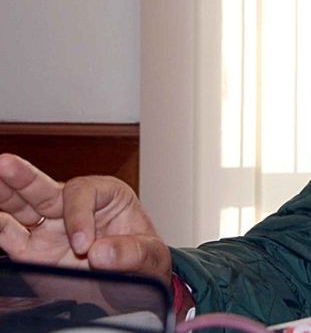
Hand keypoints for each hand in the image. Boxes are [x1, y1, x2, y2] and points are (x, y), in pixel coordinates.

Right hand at [0, 153, 171, 289]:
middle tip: (5, 164)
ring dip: (4, 194)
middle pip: (45, 188)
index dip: (79, 217)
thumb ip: (131, 252)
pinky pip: (10, 238)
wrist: (134, 289)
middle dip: (23, 176)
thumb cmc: (143, 262)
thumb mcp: (152, 257)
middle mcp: (73, 208)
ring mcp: (50, 229)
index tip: (83, 245)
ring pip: (20, 207)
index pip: (83, 194)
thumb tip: (99, 253)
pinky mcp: (33, 252)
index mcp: (107, 196)